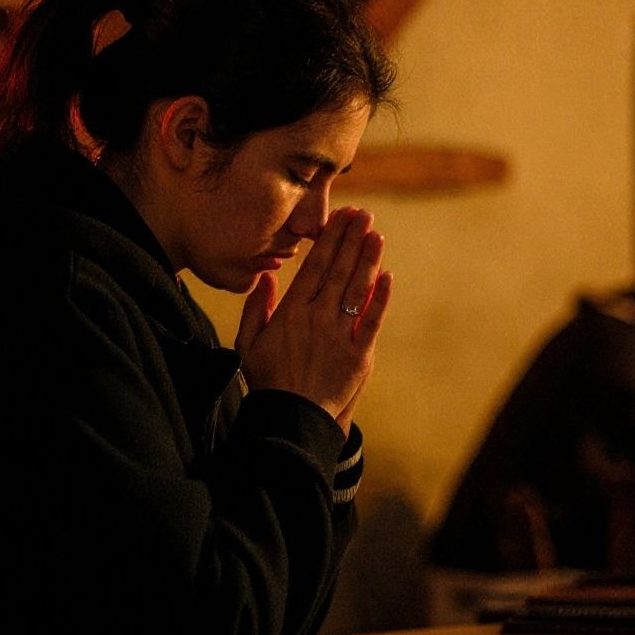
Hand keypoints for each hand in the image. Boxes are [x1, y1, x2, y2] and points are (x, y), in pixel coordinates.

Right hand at [235, 208, 393, 434]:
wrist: (291, 419)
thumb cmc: (268, 381)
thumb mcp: (247, 344)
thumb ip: (256, 308)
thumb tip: (267, 277)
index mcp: (291, 312)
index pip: (314, 266)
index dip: (330, 239)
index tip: (340, 218)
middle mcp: (317, 318)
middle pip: (338, 270)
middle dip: (351, 239)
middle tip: (362, 214)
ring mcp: (340, 336)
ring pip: (357, 289)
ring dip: (368, 259)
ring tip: (376, 234)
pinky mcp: (359, 355)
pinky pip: (372, 321)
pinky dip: (381, 298)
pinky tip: (387, 276)